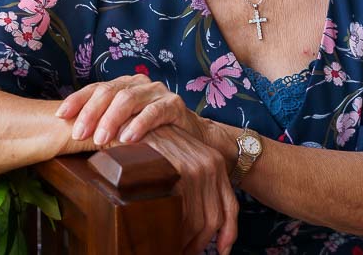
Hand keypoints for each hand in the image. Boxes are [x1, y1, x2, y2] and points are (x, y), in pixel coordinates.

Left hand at [55, 74, 209, 146]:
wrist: (192, 137)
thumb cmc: (152, 133)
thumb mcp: (125, 126)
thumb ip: (105, 124)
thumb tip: (72, 134)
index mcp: (123, 85)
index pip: (95, 88)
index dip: (77, 100)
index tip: (60, 116)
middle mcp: (138, 83)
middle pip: (109, 92)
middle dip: (91, 113)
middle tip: (79, 134)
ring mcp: (157, 91)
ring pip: (128, 99)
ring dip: (111, 120)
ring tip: (100, 139)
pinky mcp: (174, 104)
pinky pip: (154, 111)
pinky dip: (139, 124)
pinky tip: (128, 138)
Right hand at [141, 125, 237, 254]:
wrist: (133, 120)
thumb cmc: (154, 145)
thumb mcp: (183, 160)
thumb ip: (197, 187)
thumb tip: (204, 227)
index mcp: (215, 163)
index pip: (229, 208)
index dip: (228, 235)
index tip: (222, 251)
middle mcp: (210, 165)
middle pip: (213, 219)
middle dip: (201, 242)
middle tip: (185, 251)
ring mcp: (194, 168)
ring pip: (198, 220)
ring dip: (186, 241)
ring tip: (173, 247)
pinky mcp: (176, 171)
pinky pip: (181, 212)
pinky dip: (176, 230)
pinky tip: (166, 236)